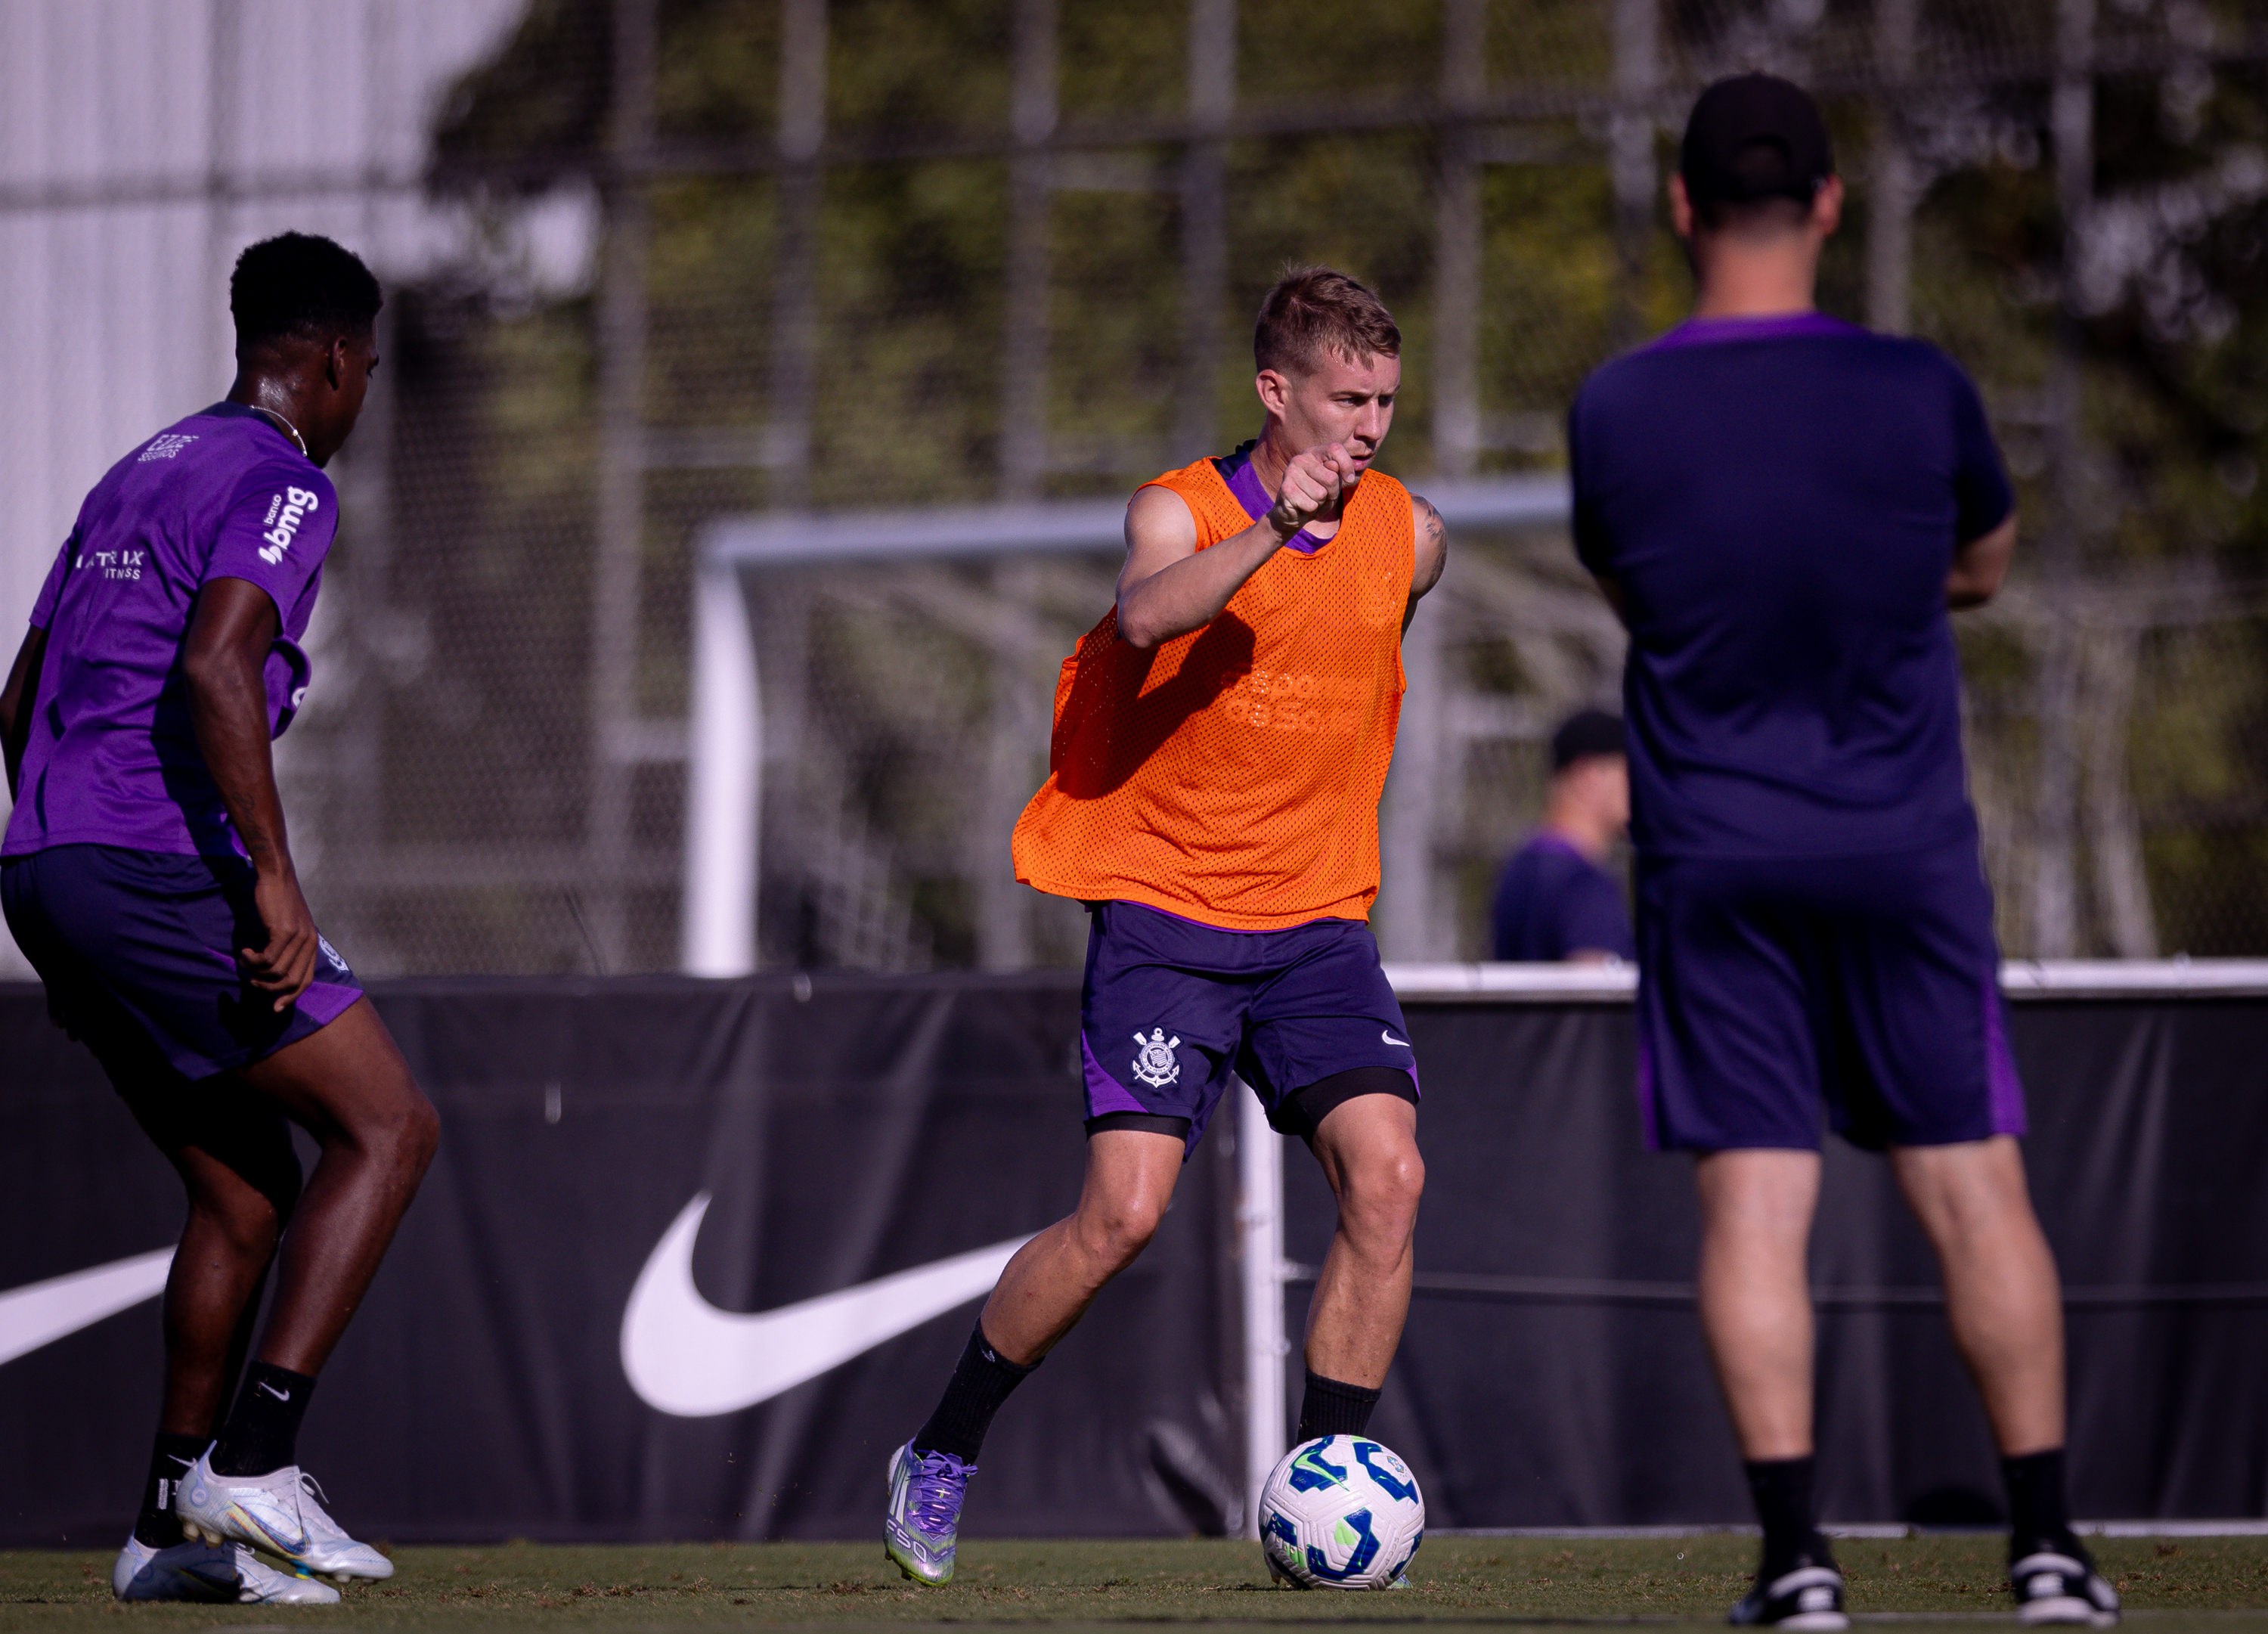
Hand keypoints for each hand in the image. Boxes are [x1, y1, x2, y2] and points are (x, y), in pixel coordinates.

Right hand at [242, 869, 319, 1011]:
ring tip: (245, 959)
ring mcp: (298, 937)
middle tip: (252, 981)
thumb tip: (274, 972)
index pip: (305, 980)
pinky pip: (267, 959)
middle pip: (291, 981)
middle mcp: (309, 943)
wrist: (276, 876)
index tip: (275, 1008)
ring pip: (275, 972)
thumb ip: (287, 947)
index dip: (291, 996)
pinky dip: (252, 960)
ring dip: (255, 971)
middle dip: (269, 988)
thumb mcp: (287, 927)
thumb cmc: (278, 902)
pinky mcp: (283, 931)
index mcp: (312, 944)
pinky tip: (244, 950)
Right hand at [1266, 443, 1359, 538]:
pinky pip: (1312, 505)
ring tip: (1310, 500)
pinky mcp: (1286, 490)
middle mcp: (1300, 459)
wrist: (1293, 514)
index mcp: (1313, 453)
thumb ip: (1340, 473)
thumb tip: (1338, 469)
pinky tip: (1302, 506)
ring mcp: (1290, 473)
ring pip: (1321, 494)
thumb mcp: (1334, 483)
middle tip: (1322, 495)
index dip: (1347, 466)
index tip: (1348, 479)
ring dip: (1320, 503)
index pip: (1335, 449)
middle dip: (1332, 493)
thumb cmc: (1317, 496)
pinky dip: (1311, 510)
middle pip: (1331, 478)